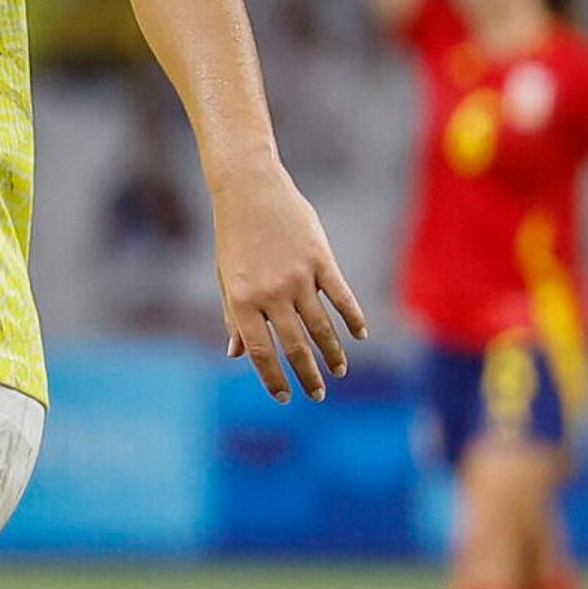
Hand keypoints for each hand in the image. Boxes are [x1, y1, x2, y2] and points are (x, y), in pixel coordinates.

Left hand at [208, 160, 367, 401]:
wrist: (250, 191)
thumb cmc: (234, 238)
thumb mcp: (227, 279)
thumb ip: (234, 318)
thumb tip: (237, 354)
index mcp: (242, 301)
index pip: (261, 352)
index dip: (274, 378)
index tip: (286, 397)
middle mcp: (271, 293)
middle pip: (295, 345)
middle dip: (308, 375)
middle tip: (319, 395)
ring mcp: (298, 276)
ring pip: (321, 325)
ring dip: (332, 353)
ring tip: (339, 371)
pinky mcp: (320, 259)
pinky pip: (341, 296)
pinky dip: (353, 317)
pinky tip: (360, 335)